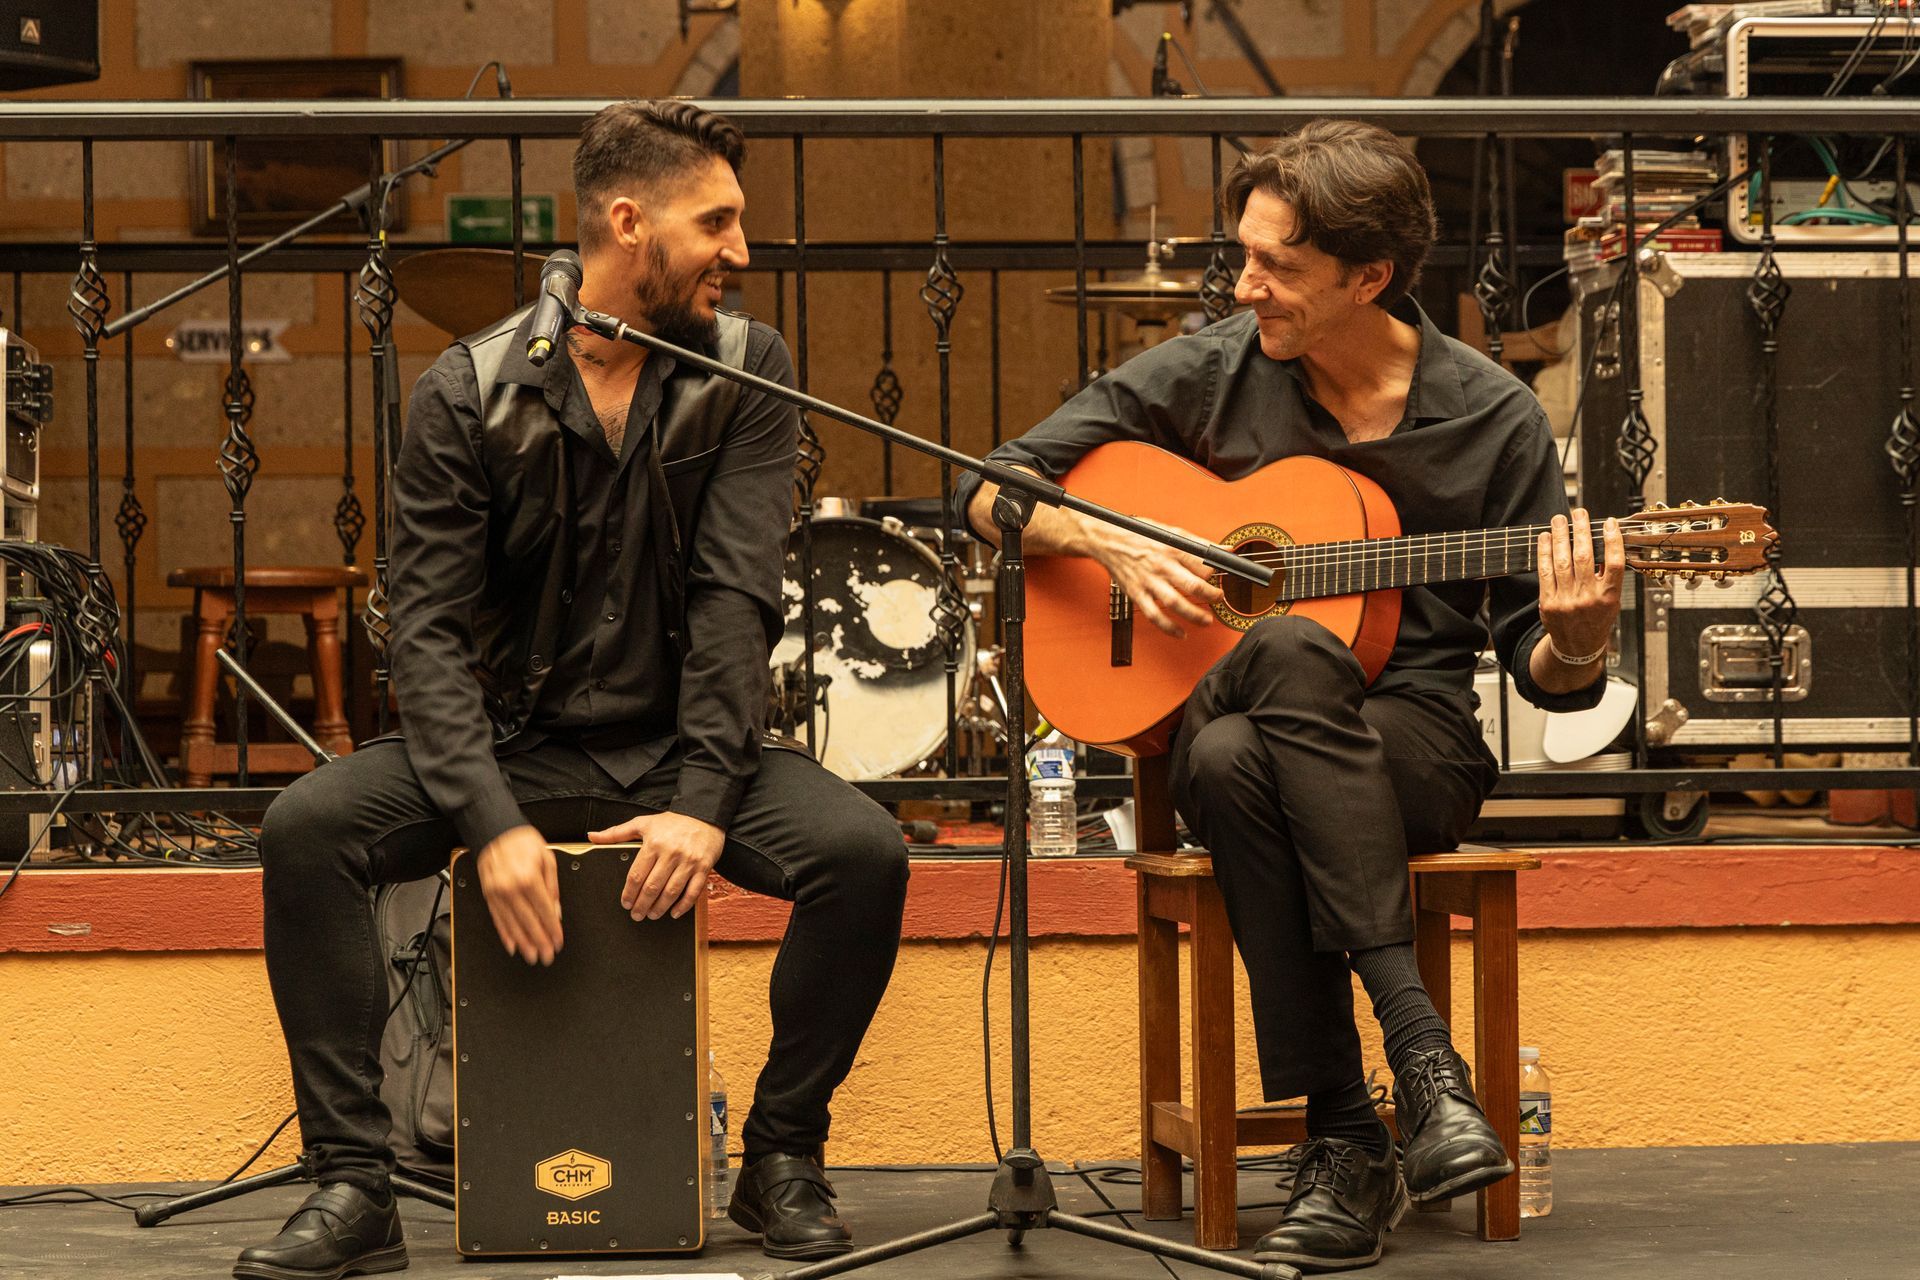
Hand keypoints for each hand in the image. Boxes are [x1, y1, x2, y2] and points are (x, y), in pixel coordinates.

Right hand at [474, 824, 562, 965]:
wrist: (495, 831)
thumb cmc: (522, 842)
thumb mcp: (547, 858)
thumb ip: (552, 886)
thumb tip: (556, 911)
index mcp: (530, 878)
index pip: (545, 911)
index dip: (552, 929)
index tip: (558, 941)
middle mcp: (512, 888)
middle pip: (529, 922)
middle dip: (539, 942)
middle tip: (546, 956)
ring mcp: (498, 893)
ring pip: (513, 924)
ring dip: (523, 942)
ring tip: (532, 956)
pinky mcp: (488, 895)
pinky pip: (497, 918)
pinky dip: (505, 933)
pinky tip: (512, 944)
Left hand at [592, 811, 725, 920]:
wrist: (704, 815)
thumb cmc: (672, 822)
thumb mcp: (643, 823)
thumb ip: (616, 833)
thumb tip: (591, 836)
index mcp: (653, 844)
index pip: (637, 875)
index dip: (629, 893)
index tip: (625, 903)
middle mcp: (671, 853)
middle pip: (652, 886)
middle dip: (642, 904)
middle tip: (636, 915)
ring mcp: (688, 862)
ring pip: (671, 891)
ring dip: (659, 908)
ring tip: (652, 914)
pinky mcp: (704, 867)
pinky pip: (693, 891)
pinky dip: (683, 905)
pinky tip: (674, 912)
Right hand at [1089, 518, 1224, 637]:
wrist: (1108, 541)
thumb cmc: (1139, 536)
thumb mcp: (1170, 532)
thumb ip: (1199, 544)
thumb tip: (1224, 550)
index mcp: (1172, 548)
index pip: (1202, 564)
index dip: (1216, 572)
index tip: (1219, 576)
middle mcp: (1161, 566)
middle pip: (1192, 585)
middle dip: (1211, 596)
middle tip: (1218, 598)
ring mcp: (1148, 582)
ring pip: (1175, 603)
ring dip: (1194, 615)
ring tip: (1206, 621)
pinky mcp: (1137, 594)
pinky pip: (1154, 615)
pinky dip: (1169, 627)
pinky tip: (1181, 633)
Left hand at [1537, 508, 1624, 663]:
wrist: (1577, 647)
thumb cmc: (1596, 620)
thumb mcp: (1611, 601)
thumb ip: (1607, 576)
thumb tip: (1602, 543)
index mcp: (1609, 597)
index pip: (1614, 563)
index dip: (1613, 540)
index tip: (1610, 523)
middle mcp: (1588, 598)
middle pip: (1585, 557)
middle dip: (1582, 530)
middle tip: (1579, 512)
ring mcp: (1566, 600)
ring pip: (1563, 561)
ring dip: (1561, 536)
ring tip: (1560, 519)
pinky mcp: (1548, 602)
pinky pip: (1545, 572)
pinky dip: (1544, 552)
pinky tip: (1546, 538)